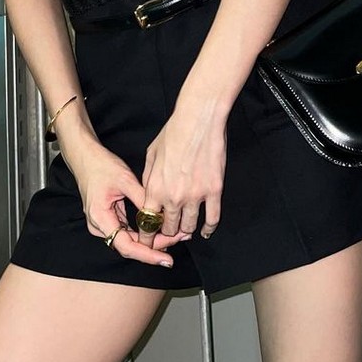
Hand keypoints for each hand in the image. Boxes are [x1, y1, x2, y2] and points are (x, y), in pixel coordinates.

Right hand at [68, 139, 184, 267]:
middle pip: (130, 246)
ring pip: (130, 240)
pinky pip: (128, 231)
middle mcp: (100, 226)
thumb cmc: (101, 165)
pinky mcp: (109, 218)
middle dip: (155, 246)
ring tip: (176, 235)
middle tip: (180, 238)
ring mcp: (104, 224)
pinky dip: (144, 232)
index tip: (166, 259)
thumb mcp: (125, 179)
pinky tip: (161, 229)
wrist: (85, 157)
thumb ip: (143, 199)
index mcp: (100, 218)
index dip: (148, 255)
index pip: (126, 246)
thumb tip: (162, 215)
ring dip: (152, 240)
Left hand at [140, 100, 226, 242]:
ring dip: (186, 230)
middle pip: (169, 228)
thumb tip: (149, 194)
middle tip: (169, 233)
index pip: (148, 222)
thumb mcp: (151, 154)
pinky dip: (208, 228)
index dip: (147, 235)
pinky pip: (212, 218)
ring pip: (190, 226)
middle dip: (167, 233)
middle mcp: (174, 196)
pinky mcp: (214, 191)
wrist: (198, 120)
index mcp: (155, 188)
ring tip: (186, 230)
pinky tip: (205, 231)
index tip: (147, 241)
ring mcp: (196, 195)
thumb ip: (148, 178)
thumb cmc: (173, 132)